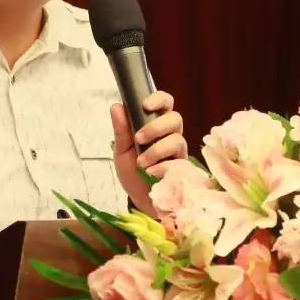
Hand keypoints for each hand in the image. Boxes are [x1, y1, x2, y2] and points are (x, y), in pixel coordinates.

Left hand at [110, 91, 186, 213]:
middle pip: (175, 118)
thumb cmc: (133, 173)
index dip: (159, 99)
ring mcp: (178, 153)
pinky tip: (151, 173)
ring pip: (177, 140)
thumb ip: (121, 130)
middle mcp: (171, 136)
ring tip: (141, 163)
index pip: (165, 103)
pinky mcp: (183, 170)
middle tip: (139, 138)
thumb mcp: (122, 151)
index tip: (145, 105)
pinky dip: (162, 167)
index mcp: (156, 125)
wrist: (140, 201)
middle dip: (156, 127)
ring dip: (156, 150)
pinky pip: (178, 162)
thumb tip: (116, 106)